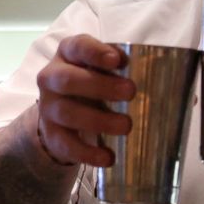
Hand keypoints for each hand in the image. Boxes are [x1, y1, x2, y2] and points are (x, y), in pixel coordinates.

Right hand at [33, 34, 133, 167]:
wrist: (62, 114)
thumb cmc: (92, 82)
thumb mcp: (102, 68)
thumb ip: (119, 67)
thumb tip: (154, 75)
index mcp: (68, 53)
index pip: (77, 46)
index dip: (95, 52)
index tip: (117, 60)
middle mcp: (52, 77)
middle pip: (68, 80)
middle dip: (100, 86)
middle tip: (131, 91)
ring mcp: (48, 107)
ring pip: (67, 113)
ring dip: (98, 120)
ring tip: (126, 126)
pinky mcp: (51, 134)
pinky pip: (66, 144)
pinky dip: (88, 153)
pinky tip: (108, 157)